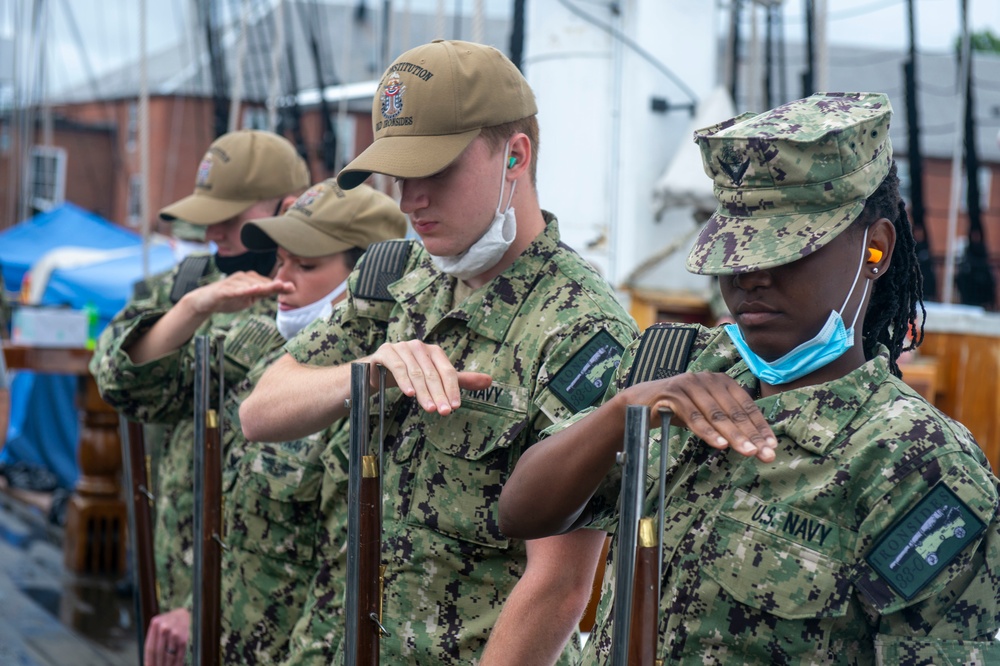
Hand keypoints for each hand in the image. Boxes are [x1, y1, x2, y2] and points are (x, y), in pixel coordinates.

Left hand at [143, 607, 189, 665]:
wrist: (184, 613)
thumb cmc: (167, 623)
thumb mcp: (157, 627)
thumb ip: (152, 641)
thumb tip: (149, 663)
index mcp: (155, 624)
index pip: (150, 648)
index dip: (149, 661)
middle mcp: (165, 627)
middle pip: (159, 653)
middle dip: (158, 665)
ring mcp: (175, 633)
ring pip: (169, 656)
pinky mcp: (184, 638)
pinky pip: (179, 655)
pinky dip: (177, 664)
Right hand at [182, 271, 293, 315]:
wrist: (204, 301)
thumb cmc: (228, 298)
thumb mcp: (248, 298)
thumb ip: (262, 294)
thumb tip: (279, 290)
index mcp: (250, 280)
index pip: (267, 284)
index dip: (280, 286)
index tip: (293, 288)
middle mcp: (243, 278)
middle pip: (261, 283)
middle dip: (275, 285)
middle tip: (288, 287)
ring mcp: (233, 283)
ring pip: (250, 285)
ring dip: (263, 286)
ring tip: (276, 287)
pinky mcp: (223, 290)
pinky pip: (235, 290)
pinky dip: (244, 290)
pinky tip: (253, 290)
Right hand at [367, 340, 491, 414]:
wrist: (376, 371)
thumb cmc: (409, 374)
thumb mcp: (435, 378)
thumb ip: (459, 380)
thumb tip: (489, 381)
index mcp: (433, 351)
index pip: (447, 371)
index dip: (452, 389)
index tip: (455, 407)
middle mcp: (419, 346)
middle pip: (433, 373)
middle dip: (439, 394)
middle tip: (444, 412)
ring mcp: (401, 347)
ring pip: (416, 372)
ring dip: (423, 392)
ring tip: (429, 408)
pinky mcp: (385, 352)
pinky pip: (397, 367)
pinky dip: (404, 380)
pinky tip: (409, 394)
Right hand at [620, 371, 776, 461]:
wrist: (640, 402)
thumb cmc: (678, 409)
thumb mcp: (706, 412)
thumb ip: (726, 420)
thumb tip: (755, 442)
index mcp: (721, 381)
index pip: (746, 406)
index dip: (760, 427)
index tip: (771, 447)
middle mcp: (707, 379)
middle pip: (734, 411)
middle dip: (752, 435)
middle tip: (765, 455)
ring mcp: (689, 384)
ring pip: (716, 414)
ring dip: (734, 435)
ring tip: (748, 452)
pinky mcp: (672, 394)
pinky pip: (693, 416)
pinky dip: (707, 431)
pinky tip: (719, 444)